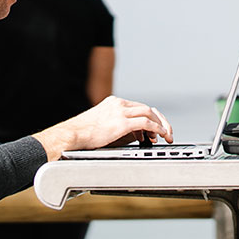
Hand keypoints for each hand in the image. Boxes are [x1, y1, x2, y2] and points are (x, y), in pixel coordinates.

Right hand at [33, 97, 172, 160]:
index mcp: (113, 102)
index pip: (139, 107)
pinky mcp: (121, 122)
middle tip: (166, 132)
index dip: (151, 118)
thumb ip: (121, 126)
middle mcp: (118, 104)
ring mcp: (120, 111)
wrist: (72, 135)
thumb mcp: (104, 125)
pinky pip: (146, 123)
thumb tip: (137, 135)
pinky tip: (160, 135)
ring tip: (164, 135)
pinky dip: (156, 129)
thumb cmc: (84, 134)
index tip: (156, 128)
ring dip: (160, 125)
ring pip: (149, 113)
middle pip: (147, 108)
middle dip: (160, 120)